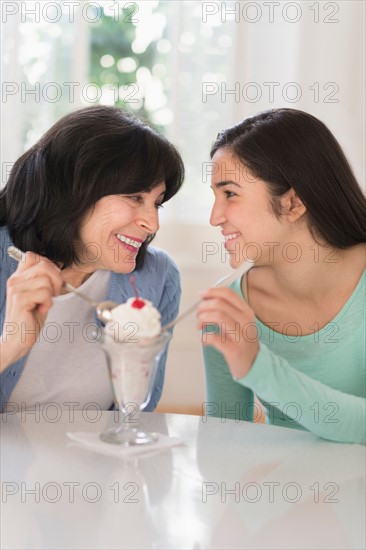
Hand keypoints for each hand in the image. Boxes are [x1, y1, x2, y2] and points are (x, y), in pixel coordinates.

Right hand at [0, 252, 62, 371]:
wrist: (16, 340)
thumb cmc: (29, 319)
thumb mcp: (38, 295)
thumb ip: (43, 281)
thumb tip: (57, 269)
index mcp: (18, 277)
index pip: (32, 256)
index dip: (48, 264)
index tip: (53, 279)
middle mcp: (15, 280)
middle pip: (43, 264)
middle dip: (56, 278)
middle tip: (54, 292)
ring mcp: (16, 289)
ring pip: (46, 280)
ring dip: (51, 294)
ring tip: (44, 304)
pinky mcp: (20, 299)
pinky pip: (44, 293)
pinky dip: (48, 303)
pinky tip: (40, 310)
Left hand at [196, 287, 258, 379]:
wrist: (254, 364)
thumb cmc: (242, 340)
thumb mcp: (239, 321)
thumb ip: (226, 309)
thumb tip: (205, 298)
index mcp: (246, 311)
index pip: (228, 294)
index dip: (212, 292)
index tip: (201, 295)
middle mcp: (246, 321)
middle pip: (219, 304)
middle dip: (203, 307)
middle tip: (198, 314)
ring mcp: (241, 335)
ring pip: (218, 316)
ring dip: (203, 319)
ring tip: (199, 325)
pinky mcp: (234, 350)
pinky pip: (214, 337)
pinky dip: (204, 336)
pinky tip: (204, 339)